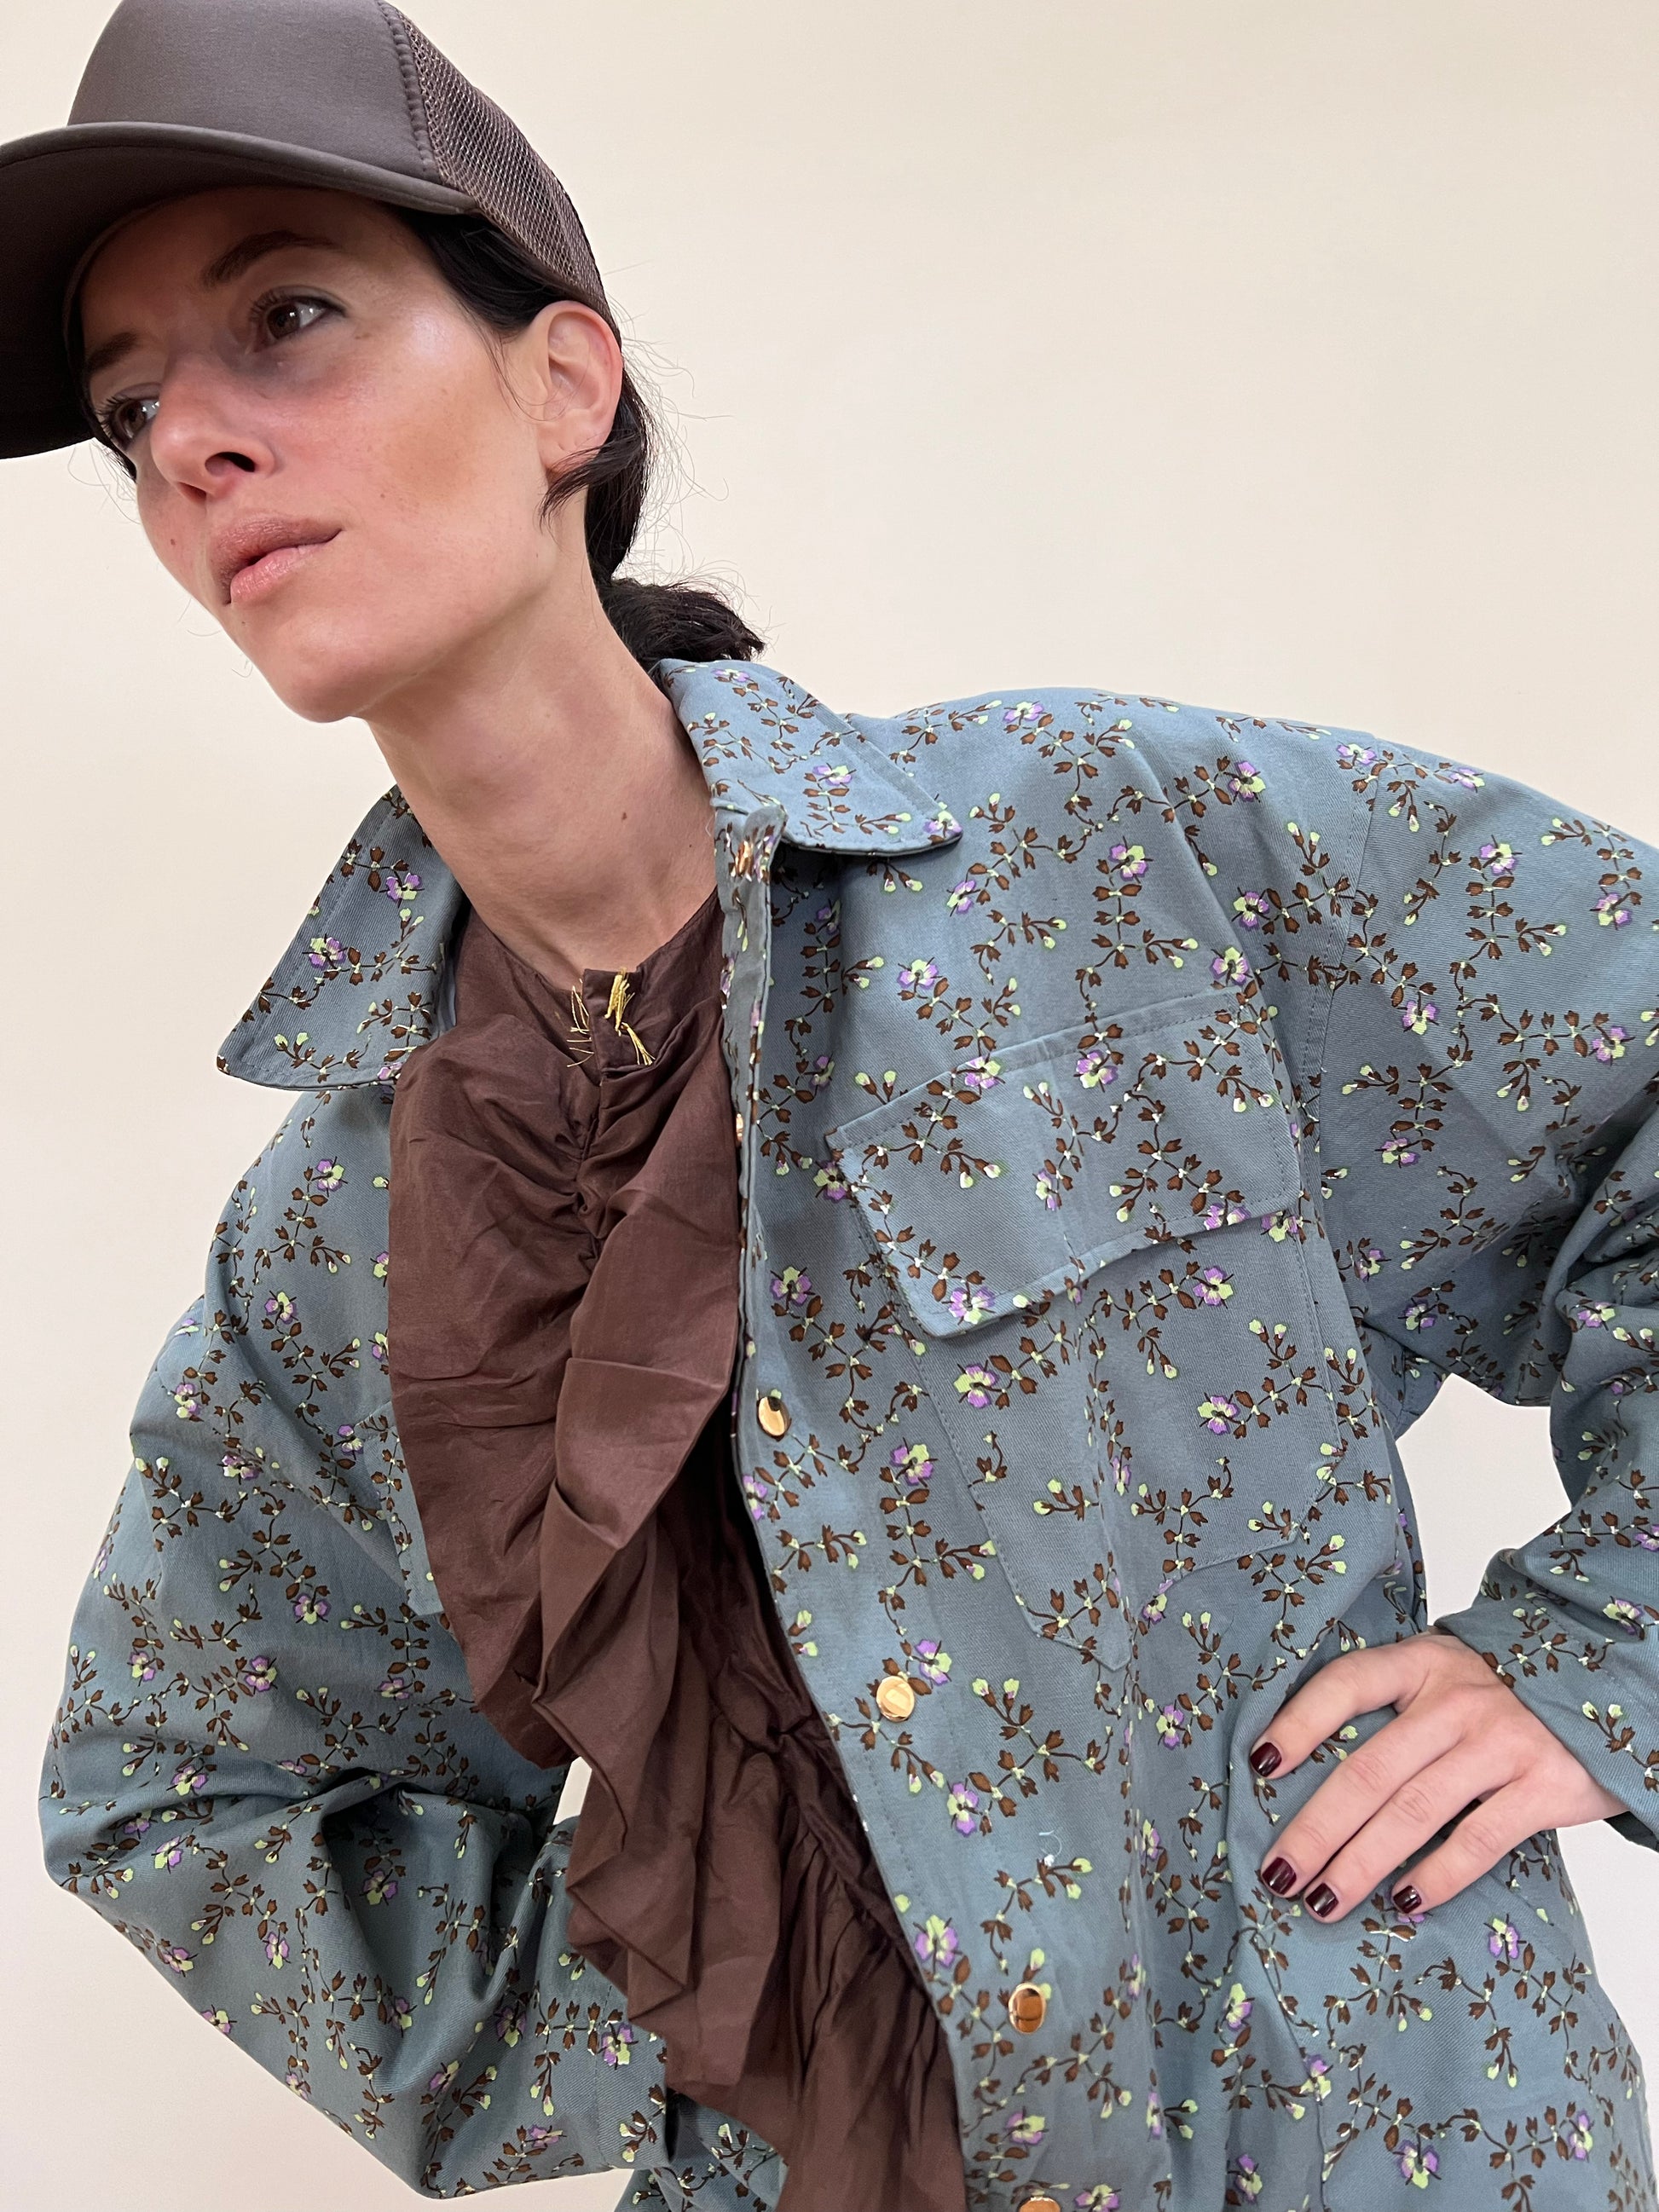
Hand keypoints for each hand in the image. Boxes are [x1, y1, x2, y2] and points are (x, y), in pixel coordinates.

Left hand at [1247, 1628, 1625, 1922]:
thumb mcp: (1445, 1673)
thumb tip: (1306, 1765)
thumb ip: (1392, 1703)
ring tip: (1322, 1900)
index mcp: (1422, 1662)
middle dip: (1317, 1827)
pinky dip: (1438, 1875)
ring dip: (1361, 1862)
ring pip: (1414, 1811)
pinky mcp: (1543, 1787)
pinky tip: (1405, 1903)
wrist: (1605, 1686)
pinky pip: (1478, 1840)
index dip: (1298, 1722)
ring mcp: (1501, 1742)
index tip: (1258, 1764)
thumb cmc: (1503, 1690)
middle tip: (1277, 1872)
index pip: (1345, 1685)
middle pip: (1370, 1768)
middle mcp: (1456, 1699)